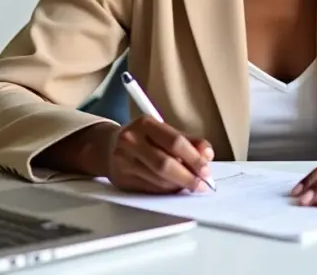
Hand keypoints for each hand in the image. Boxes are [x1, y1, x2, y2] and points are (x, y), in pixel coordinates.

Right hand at [100, 116, 214, 193]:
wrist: (109, 145)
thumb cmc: (143, 137)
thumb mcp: (165, 131)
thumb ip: (189, 141)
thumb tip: (207, 155)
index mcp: (145, 124)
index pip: (174, 142)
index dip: (194, 158)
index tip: (206, 169)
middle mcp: (131, 141)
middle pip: (165, 164)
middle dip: (188, 177)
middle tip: (202, 184)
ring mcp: (124, 161)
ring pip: (158, 180)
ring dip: (178, 186)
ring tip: (189, 185)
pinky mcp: (122, 180)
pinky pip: (151, 189)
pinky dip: (167, 191)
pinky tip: (173, 187)